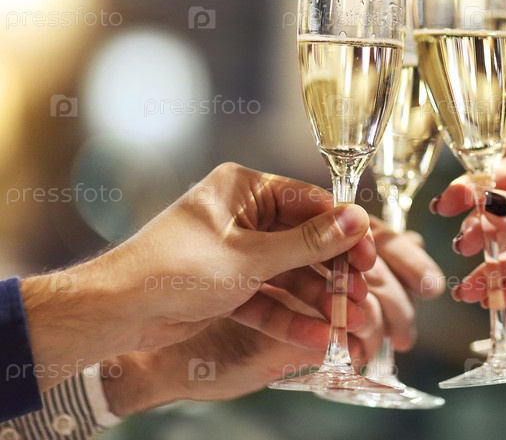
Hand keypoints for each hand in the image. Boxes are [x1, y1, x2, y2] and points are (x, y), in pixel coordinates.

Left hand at [101, 220, 445, 414]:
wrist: (117, 313)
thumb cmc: (174, 268)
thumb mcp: (250, 256)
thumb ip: (307, 242)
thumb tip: (355, 220)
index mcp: (243, 190)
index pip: (309, 202)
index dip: (342, 229)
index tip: (367, 253)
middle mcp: (242, 216)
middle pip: (303, 240)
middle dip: (331, 272)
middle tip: (359, 292)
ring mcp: (236, 251)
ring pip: (289, 274)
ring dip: (314, 299)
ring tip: (344, 322)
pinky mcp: (229, 283)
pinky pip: (268, 297)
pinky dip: (288, 317)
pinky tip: (315, 337)